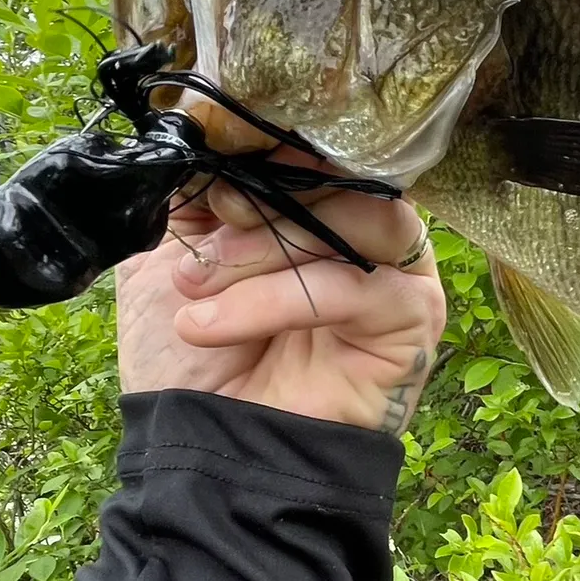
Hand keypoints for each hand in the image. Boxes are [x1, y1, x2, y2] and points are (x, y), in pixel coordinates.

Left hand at [115, 155, 445, 434]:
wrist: (203, 453)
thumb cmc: (191, 362)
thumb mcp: (168, 259)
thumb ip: (188, 195)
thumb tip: (192, 127)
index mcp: (316, 205)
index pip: (315, 143)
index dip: (264, 140)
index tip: (207, 156)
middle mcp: (367, 232)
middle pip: (341, 171)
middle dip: (261, 195)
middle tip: (204, 226)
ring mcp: (398, 273)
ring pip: (358, 217)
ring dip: (266, 245)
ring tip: (196, 282)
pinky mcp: (411, 320)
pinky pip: (355, 286)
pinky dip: (273, 298)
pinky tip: (208, 325)